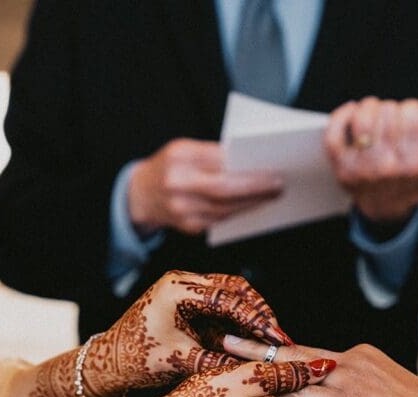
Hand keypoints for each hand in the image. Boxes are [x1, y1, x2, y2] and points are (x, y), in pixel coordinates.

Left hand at [83, 271, 292, 396]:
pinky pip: (220, 308)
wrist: (108, 364)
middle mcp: (182, 282)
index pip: (228, 298)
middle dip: (258, 312)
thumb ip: (219, 361)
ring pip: (230, 296)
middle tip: (278, 335)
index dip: (255, 318)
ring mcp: (185, 291)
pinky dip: (236, 323)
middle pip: (234, 288)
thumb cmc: (136, 360)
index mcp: (177, 288)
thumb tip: (256, 368)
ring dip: (250, 316)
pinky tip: (250, 341)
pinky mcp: (187, 304)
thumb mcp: (180, 362)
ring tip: (269, 340)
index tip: (275, 337)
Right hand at [127, 138, 282, 235]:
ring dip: (252, 204)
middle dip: (255, 188)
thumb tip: (251, 163)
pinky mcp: (188, 226)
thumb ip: (213, 154)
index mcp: (180, 157)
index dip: (247, 169)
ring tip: (271, 196)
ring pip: (225, 209)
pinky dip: (239, 213)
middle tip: (278, 185)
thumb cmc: (170, 166)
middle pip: (223, 190)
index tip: (271, 168)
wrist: (140, 194)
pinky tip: (254, 207)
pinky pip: (220, 220)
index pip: (219, 162)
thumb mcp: (185, 149)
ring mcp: (181, 209)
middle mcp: (177, 184)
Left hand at [224, 336, 417, 396]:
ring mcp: (345, 379)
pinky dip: (272, 391)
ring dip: (256, 365)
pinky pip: (297, 395)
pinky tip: (248, 392)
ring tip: (225, 359)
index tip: (258, 346)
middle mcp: (351, 360)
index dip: (282, 352)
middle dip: (257, 345)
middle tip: (226, 338)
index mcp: (362, 357)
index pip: (312, 354)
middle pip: (293, 350)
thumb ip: (362, 396)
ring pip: (290, 369)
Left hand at [324, 96, 417, 223]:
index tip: (410, 114)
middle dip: (392, 109)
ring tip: (373, 112)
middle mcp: (389, 166)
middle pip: (388, 111)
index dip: (412, 108)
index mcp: (416, 163)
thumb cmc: (410, 179)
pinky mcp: (342, 167)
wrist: (387, 207)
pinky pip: (335, 133)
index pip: (413, 114)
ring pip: (363, 117)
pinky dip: (341, 116)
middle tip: (391, 118)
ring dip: (369, 107)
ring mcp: (363, 168)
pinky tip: (352, 111)